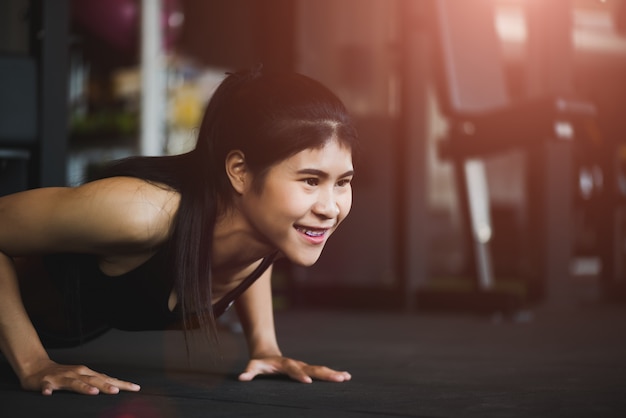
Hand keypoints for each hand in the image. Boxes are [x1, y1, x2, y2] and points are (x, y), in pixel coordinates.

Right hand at [20, 358, 140, 395]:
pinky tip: (48, 394)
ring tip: (93, 392)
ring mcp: (61, 377)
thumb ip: (96, 383)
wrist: (37, 367)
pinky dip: (48, 390)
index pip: (107, 378)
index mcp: (86, 373)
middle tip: (117, 391)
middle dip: (106, 385)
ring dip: (83, 387)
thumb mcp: (82, 378)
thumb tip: (116, 388)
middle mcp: (77, 374)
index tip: (135, 388)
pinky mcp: (46, 383)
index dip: (122, 383)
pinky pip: (46, 387)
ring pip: (74, 383)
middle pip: (94, 380)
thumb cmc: (63, 374)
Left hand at [238, 356, 350, 383]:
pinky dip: (333, 374)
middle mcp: (297, 364)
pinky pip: (321, 372)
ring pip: (320, 370)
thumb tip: (242, 378)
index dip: (299, 376)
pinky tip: (346, 377)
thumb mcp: (253, 366)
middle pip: (312, 369)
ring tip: (346, 377)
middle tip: (339, 378)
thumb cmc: (260, 362)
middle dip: (325, 374)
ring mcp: (303, 366)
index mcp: (285, 364)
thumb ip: (249, 371)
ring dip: (333, 373)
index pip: (294, 370)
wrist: (267, 353)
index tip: (308, 382)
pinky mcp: (307, 370)